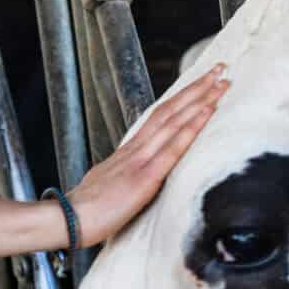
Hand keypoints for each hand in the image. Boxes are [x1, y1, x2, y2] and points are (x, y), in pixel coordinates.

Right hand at [66, 66, 228, 247]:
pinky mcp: (145, 177)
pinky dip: (191, 126)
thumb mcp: (105, 186)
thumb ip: (122, 176)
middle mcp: (135, 149)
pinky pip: (173, 148)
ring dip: (200, 99)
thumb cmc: (83, 212)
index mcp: (127, 153)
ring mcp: (140, 160)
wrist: (67, 220)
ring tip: (221, 81)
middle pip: (169, 111)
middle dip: (196, 88)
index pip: (158, 118)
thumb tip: (131, 177)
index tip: (199, 84)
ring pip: (173, 121)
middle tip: (219, 68)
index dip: (179, 100)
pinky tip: (207, 111)